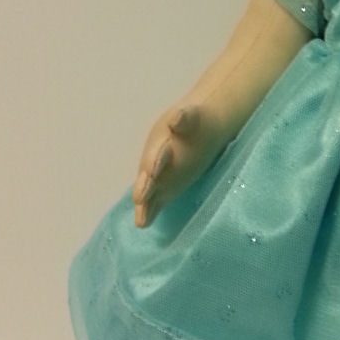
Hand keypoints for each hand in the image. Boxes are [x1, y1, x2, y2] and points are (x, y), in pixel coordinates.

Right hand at [132, 104, 224, 227]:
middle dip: (145, 186)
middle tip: (140, 198)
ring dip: (145, 204)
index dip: (154, 162)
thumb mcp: (191, 116)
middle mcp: (155, 161)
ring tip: (140, 221)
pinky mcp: (166, 186)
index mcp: (160, 142)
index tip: (152, 173)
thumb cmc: (195, 121)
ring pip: (149, 191)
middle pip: (149, 175)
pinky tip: (143, 224)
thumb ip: (184, 118)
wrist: (199, 126)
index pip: (157, 154)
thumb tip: (177, 118)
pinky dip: (150, 211)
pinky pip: (156, 199)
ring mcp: (159, 175)